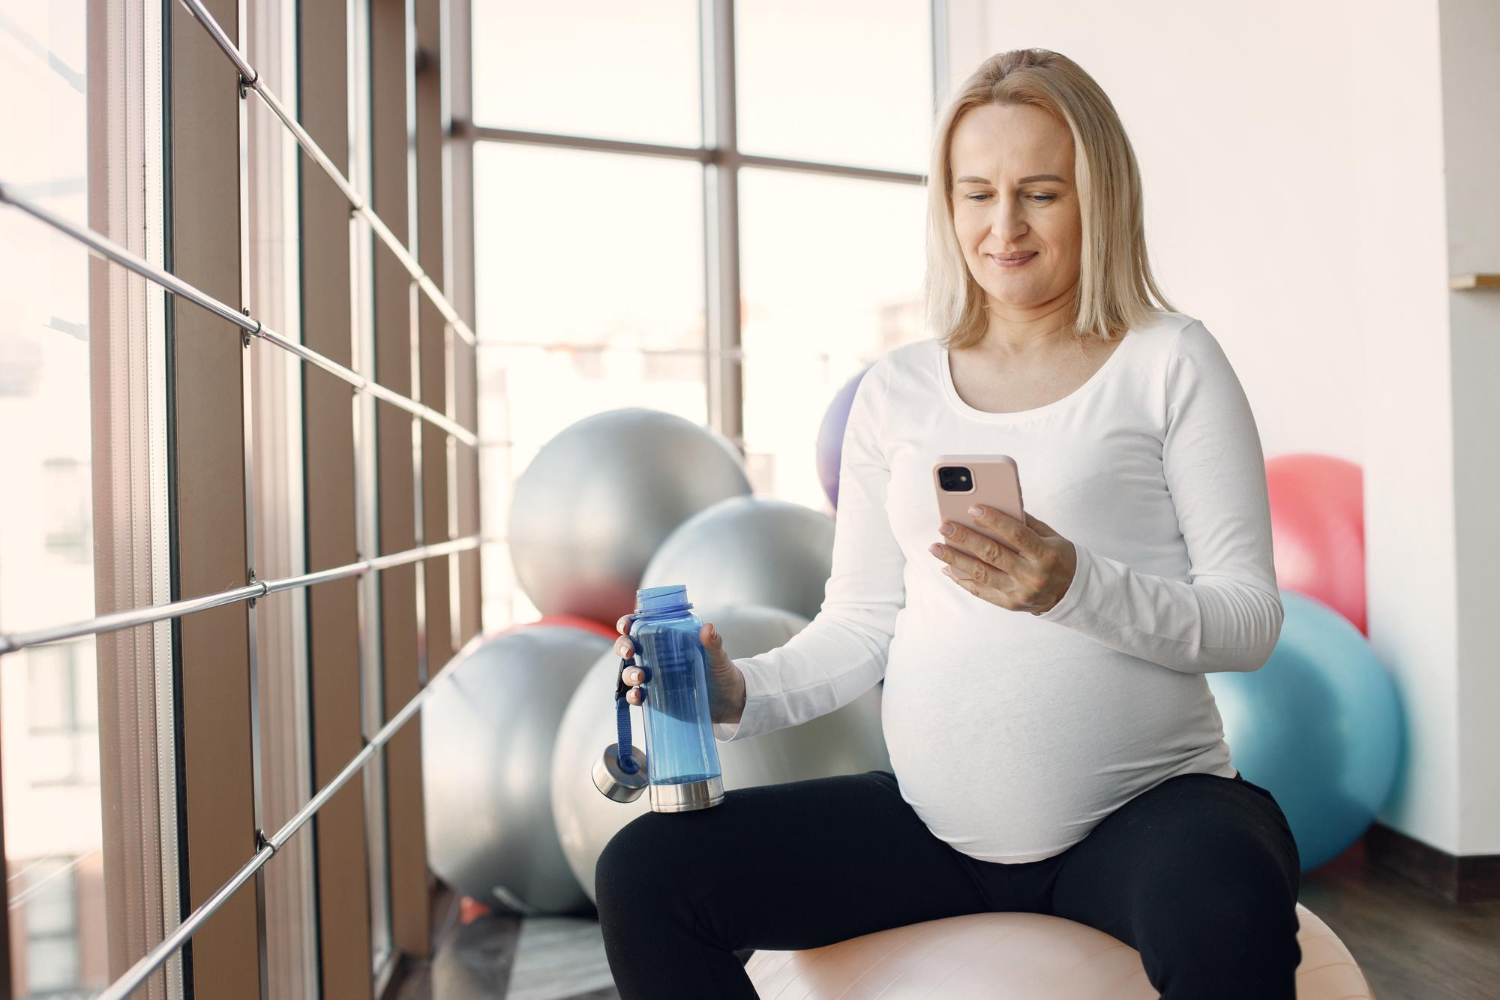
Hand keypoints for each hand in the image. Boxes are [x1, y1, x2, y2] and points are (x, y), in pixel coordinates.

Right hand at [614, 615, 747, 724]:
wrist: (728, 701)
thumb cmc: (721, 672)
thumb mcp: (717, 657)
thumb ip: (713, 643)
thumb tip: (708, 627)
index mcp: (667, 639)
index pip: (641, 626)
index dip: (627, 624)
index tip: (626, 626)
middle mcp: (656, 657)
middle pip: (629, 647)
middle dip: (623, 647)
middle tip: (629, 652)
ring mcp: (654, 678)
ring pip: (630, 672)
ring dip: (629, 673)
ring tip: (640, 677)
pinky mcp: (656, 698)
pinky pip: (637, 696)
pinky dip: (633, 696)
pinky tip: (638, 696)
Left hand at [928, 506, 1076, 614]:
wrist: (1072, 592)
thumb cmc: (1057, 556)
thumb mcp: (1049, 536)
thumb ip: (1023, 522)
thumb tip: (993, 503)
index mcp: (1045, 554)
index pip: (1017, 535)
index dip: (995, 521)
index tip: (973, 508)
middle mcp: (1032, 576)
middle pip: (993, 555)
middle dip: (965, 539)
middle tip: (944, 527)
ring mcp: (1019, 593)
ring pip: (981, 574)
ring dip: (955, 560)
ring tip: (935, 548)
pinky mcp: (1009, 604)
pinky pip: (980, 591)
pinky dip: (961, 578)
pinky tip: (946, 567)